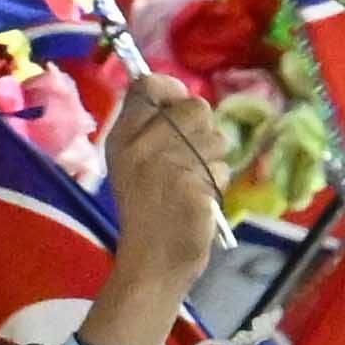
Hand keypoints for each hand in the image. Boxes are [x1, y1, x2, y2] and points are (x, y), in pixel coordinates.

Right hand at [81, 73, 228, 344]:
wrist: (153, 259)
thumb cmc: (144, 209)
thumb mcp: (129, 162)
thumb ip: (145, 124)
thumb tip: (169, 86)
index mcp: (123, 138)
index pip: (149, 85)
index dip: (171, 89)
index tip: (175, 109)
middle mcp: (144, 146)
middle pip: (195, 106)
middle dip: (202, 128)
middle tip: (190, 155)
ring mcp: (170, 166)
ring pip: (216, 137)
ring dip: (213, 158)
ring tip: (193, 181)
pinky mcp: (194, 186)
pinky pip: (221, 167)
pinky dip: (217, 182)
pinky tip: (200, 198)